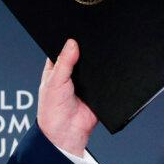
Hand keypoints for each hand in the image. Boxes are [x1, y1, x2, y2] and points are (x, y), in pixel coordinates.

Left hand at [36, 38, 98, 156]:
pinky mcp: (99, 93)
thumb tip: (72, 43)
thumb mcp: (54, 82)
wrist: (66, 134)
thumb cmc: (52, 110)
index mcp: (57, 68)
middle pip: (83, 57)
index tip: (78, 30)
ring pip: (96, 68)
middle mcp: (72, 74)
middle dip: (88, 52)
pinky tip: (111, 70)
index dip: (70, 41)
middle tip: (94, 41)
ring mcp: (86, 83)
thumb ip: (64, 63)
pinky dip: (109, 77)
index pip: (64, 49)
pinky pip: (106, 81)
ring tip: (103, 54)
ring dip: (99, 65)